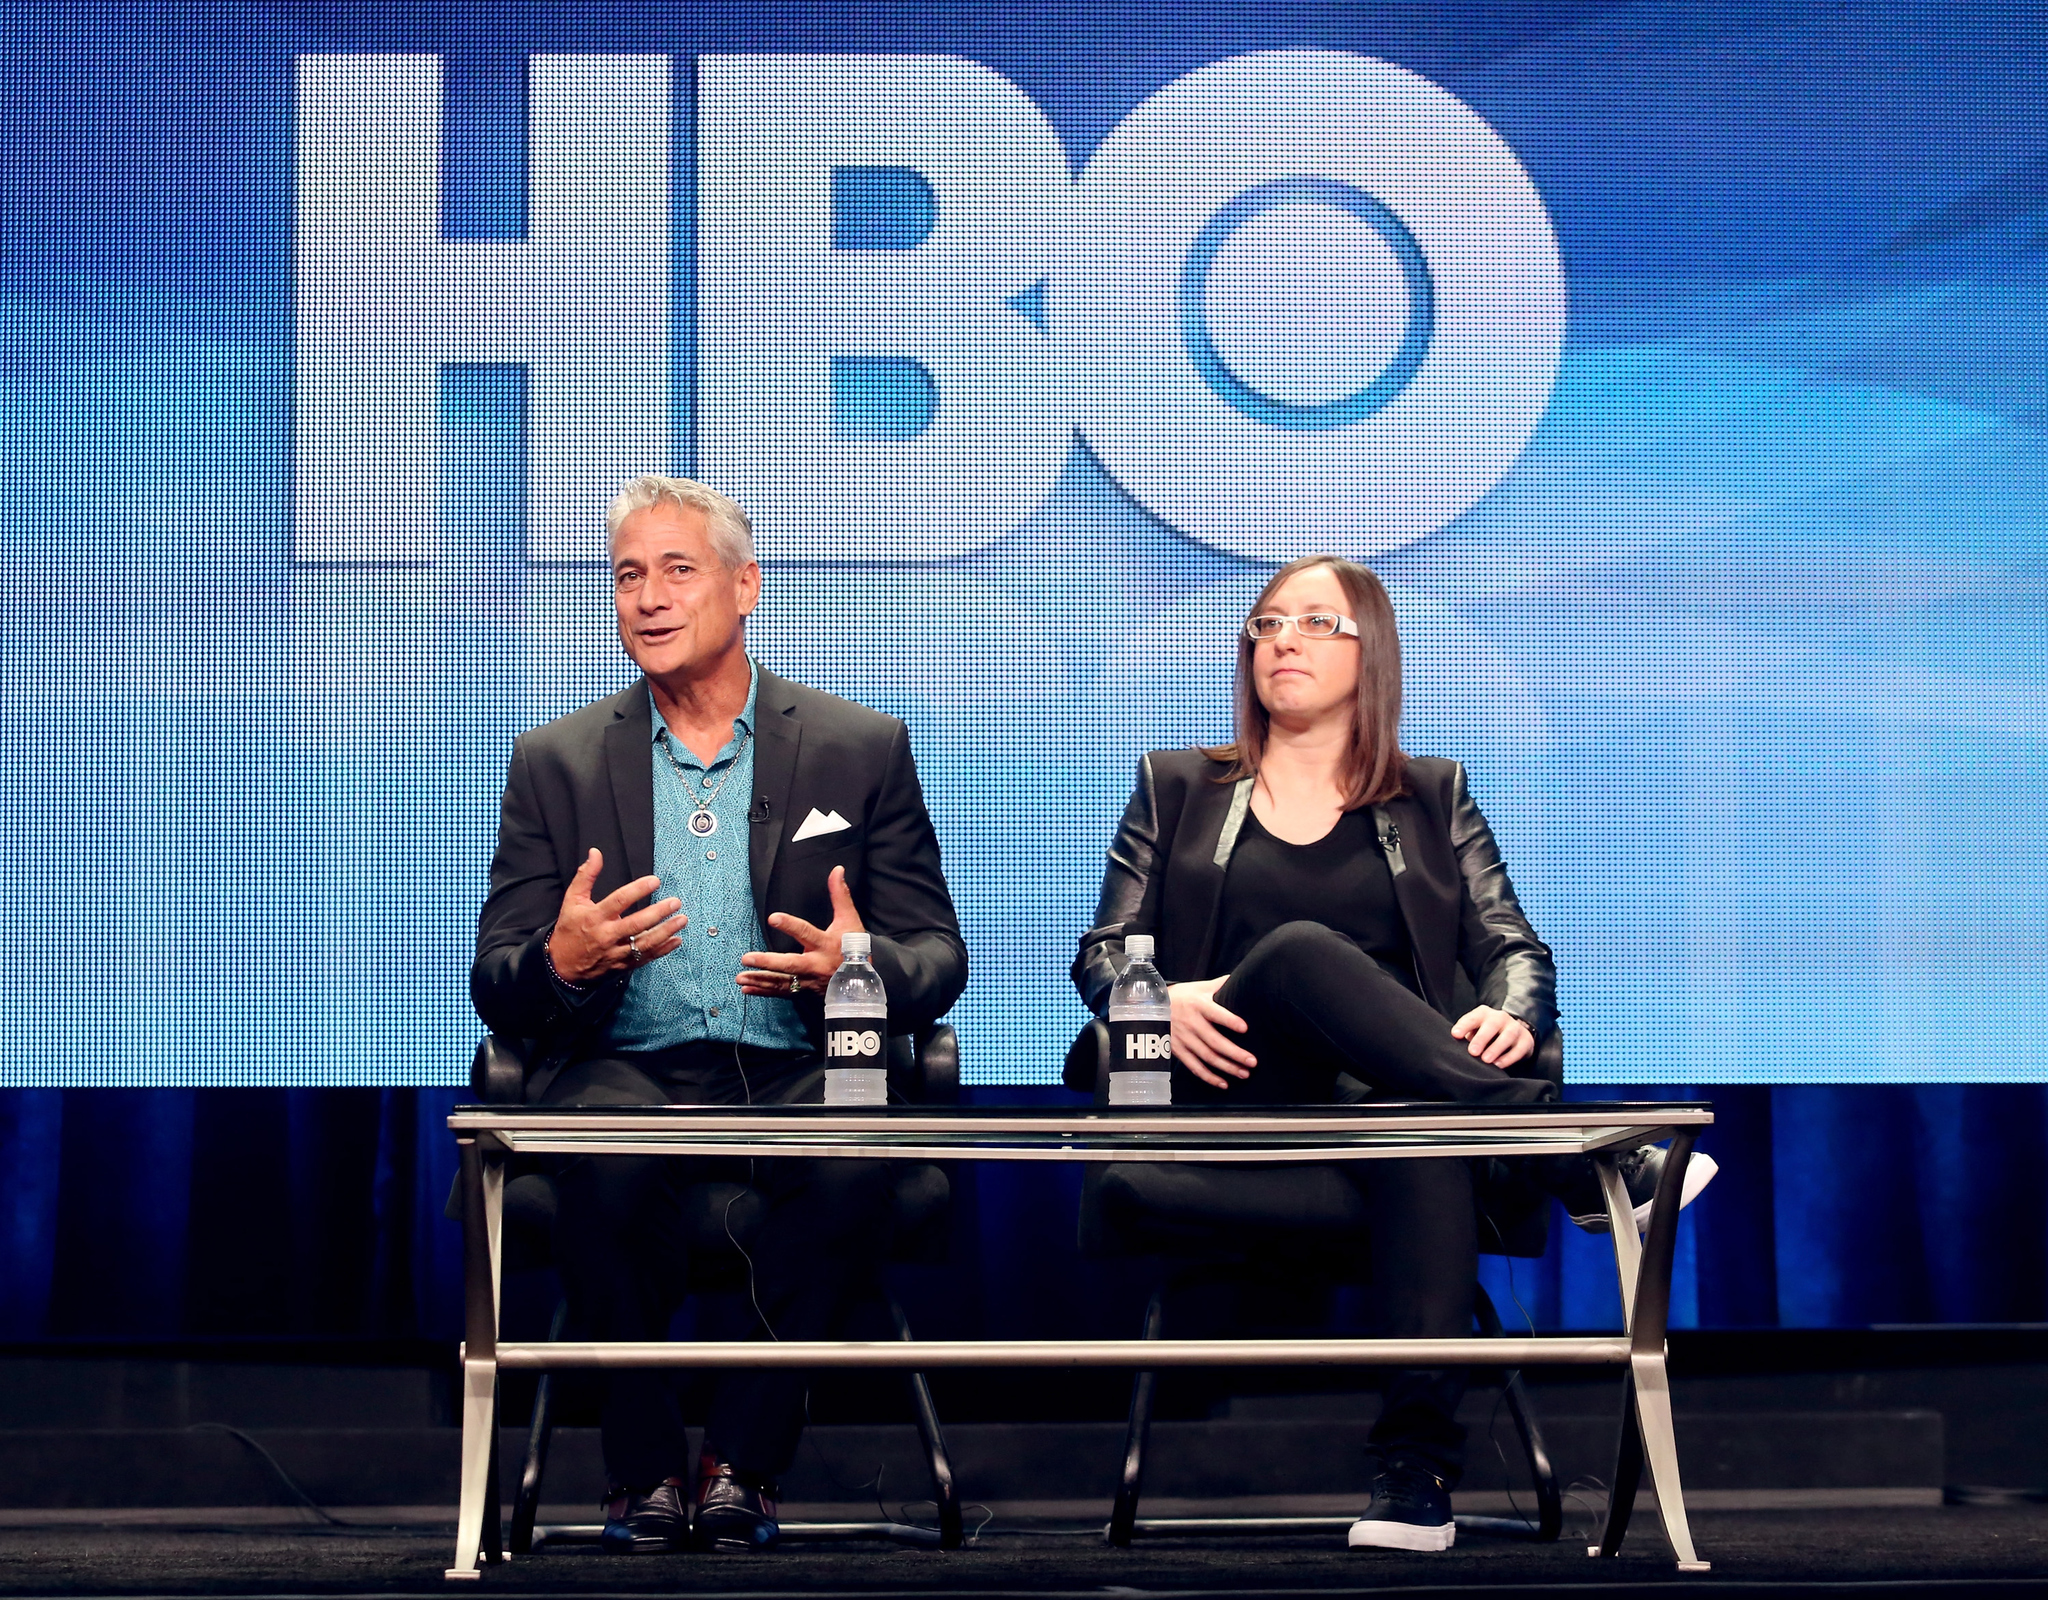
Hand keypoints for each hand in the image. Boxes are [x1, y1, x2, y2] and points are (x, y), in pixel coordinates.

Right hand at [546, 848, 684, 983]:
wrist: (561, 966)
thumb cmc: (569, 929)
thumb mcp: (572, 900)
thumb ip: (586, 876)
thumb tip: (596, 853)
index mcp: (595, 917)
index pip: (619, 901)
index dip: (637, 890)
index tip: (655, 880)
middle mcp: (606, 936)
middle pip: (636, 924)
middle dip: (658, 913)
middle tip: (676, 902)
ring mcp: (615, 953)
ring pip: (644, 944)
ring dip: (665, 932)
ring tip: (682, 920)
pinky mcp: (622, 966)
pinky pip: (645, 958)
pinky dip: (663, 950)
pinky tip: (676, 940)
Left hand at [737, 865, 865, 997]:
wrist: (862, 980)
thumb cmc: (854, 946)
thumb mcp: (849, 919)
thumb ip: (840, 894)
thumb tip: (837, 870)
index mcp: (826, 944)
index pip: (806, 933)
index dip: (790, 925)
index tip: (773, 918)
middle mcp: (816, 965)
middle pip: (790, 965)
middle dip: (768, 963)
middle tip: (747, 958)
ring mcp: (809, 981)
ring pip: (783, 982)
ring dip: (760, 980)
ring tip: (740, 977)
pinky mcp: (805, 991)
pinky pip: (782, 993)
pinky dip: (764, 992)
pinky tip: (747, 989)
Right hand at [1169, 976, 1255, 1088]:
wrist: (1152, 1006)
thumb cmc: (1182, 996)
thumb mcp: (1199, 987)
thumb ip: (1221, 984)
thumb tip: (1244, 978)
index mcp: (1198, 1004)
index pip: (1215, 1013)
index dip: (1230, 1021)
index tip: (1245, 1028)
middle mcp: (1191, 1022)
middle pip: (1214, 1041)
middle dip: (1235, 1053)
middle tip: (1252, 1062)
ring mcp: (1183, 1038)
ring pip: (1207, 1057)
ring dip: (1227, 1067)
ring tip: (1244, 1073)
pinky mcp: (1178, 1050)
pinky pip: (1194, 1066)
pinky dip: (1209, 1077)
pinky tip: (1223, 1083)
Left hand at [1451, 1005, 1533, 1068]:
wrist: (1515, 1033)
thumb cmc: (1487, 1034)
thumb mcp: (1475, 1031)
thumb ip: (1466, 1036)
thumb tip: (1453, 1047)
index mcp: (1484, 1013)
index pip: (1473, 1017)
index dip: (1464, 1025)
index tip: (1455, 1035)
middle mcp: (1500, 1018)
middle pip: (1491, 1025)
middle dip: (1481, 1038)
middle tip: (1473, 1052)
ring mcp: (1515, 1028)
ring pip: (1507, 1036)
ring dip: (1496, 1048)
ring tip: (1486, 1060)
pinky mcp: (1526, 1040)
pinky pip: (1518, 1049)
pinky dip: (1509, 1057)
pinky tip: (1499, 1065)